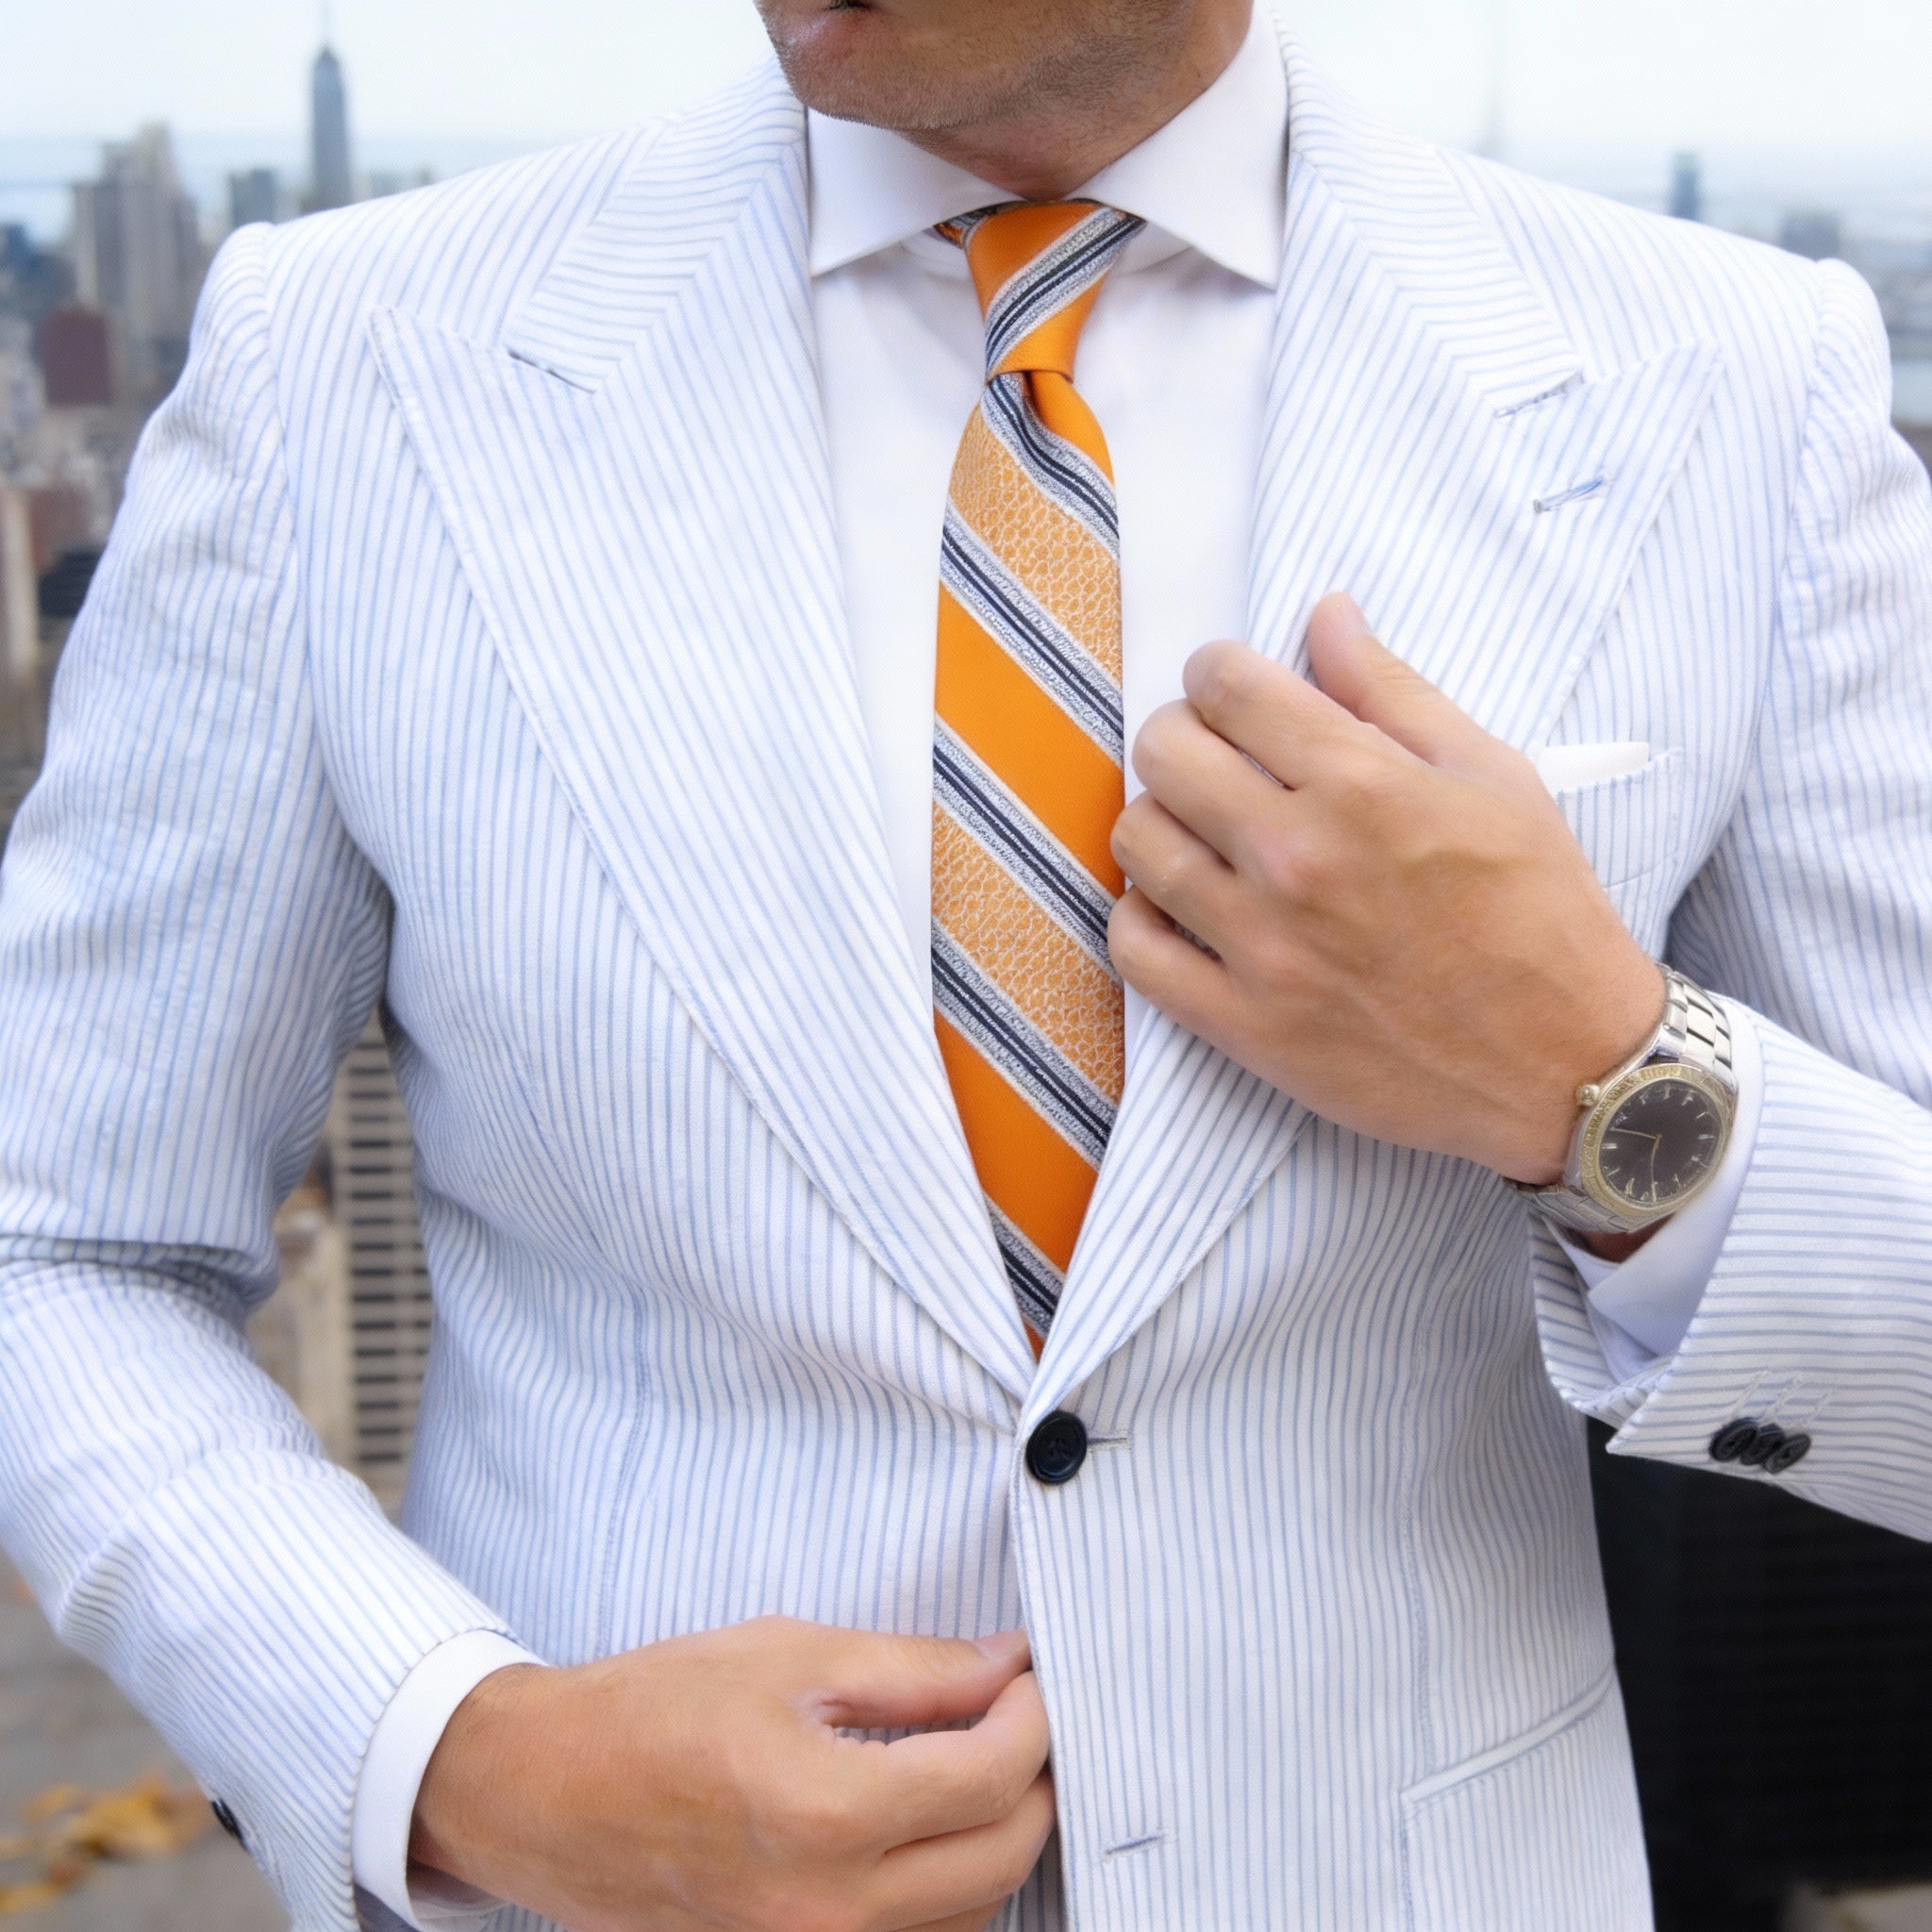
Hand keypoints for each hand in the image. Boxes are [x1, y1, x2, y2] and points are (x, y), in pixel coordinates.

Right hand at [411, 1618, 1054, 1931]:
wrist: (545, 1793)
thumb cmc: (655, 1708)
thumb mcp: (790, 1656)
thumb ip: (915, 1669)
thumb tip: (1007, 1663)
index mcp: (825, 1815)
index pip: (991, 1777)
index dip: (1033, 1716)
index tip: (1032, 1675)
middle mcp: (828, 1912)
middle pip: (1002, 1857)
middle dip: (1035, 1778)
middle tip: (1021, 1714)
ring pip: (973, 1916)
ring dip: (1000, 1841)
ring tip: (983, 1766)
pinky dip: (952, 1893)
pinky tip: (935, 1831)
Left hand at [1108, 593, 1663, 1185]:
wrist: (1567, 1064)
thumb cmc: (1540, 913)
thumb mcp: (1492, 776)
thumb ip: (1393, 691)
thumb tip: (1327, 614)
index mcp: (1360, 783)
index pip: (1226, 686)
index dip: (1217, 672)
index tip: (1231, 690)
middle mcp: (1297, 857)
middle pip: (1164, 753)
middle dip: (1182, 735)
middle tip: (1215, 758)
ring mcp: (1261, 945)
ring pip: (1137, 842)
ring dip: (1159, 821)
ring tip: (1200, 833)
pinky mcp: (1243, 1023)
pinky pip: (1133, 950)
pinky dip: (1141, 918)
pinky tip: (1181, 908)